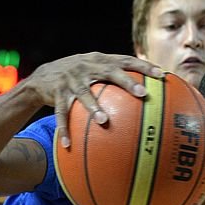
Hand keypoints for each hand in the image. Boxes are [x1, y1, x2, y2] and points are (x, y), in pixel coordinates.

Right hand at [26, 52, 162, 147]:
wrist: (42, 77)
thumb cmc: (77, 77)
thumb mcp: (94, 70)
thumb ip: (116, 78)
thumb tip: (146, 94)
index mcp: (100, 61)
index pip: (125, 60)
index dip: (143, 66)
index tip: (161, 75)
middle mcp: (86, 67)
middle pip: (109, 71)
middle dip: (127, 82)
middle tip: (142, 93)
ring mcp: (71, 80)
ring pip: (84, 93)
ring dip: (94, 107)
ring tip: (104, 121)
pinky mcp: (57, 93)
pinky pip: (61, 113)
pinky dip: (64, 128)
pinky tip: (67, 144)